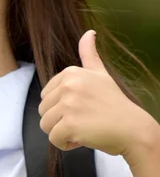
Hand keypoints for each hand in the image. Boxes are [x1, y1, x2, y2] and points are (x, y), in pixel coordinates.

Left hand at [38, 30, 154, 156]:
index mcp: (71, 73)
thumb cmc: (115, 104)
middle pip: (43, 111)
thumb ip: (89, 54)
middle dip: (60, 120)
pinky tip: (83, 139)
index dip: (61, 107)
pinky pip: (54, 139)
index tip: (82, 108)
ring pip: (46, 125)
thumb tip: (89, 32)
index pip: (46, 96)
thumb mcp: (101, 74)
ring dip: (62, 133)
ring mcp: (68, 104)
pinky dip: (66, 144)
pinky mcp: (69, 124)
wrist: (133, 129)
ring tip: (83, 129)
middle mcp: (68, 85)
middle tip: (84, 120)